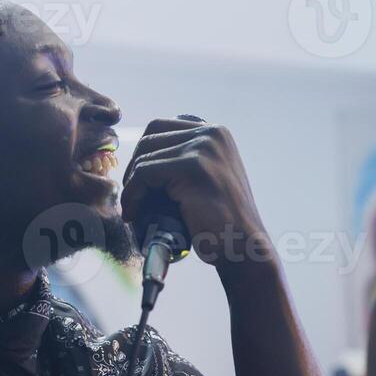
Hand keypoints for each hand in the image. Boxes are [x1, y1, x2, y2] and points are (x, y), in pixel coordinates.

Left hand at [120, 118, 268, 267]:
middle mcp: (212, 134)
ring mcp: (204, 149)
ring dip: (132, 185)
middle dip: (134, 167)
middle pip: (150, 138)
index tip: (138, 183)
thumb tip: (142, 155)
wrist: (244, 247)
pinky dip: (133, 195)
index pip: (161, 128)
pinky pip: (145, 173)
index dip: (143, 154)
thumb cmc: (222, 221)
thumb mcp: (208, 178)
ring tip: (134, 209)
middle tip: (133, 196)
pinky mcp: (193, 167)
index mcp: (216, 133)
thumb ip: (186, 160)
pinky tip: (134, 214)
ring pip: (145, 157)